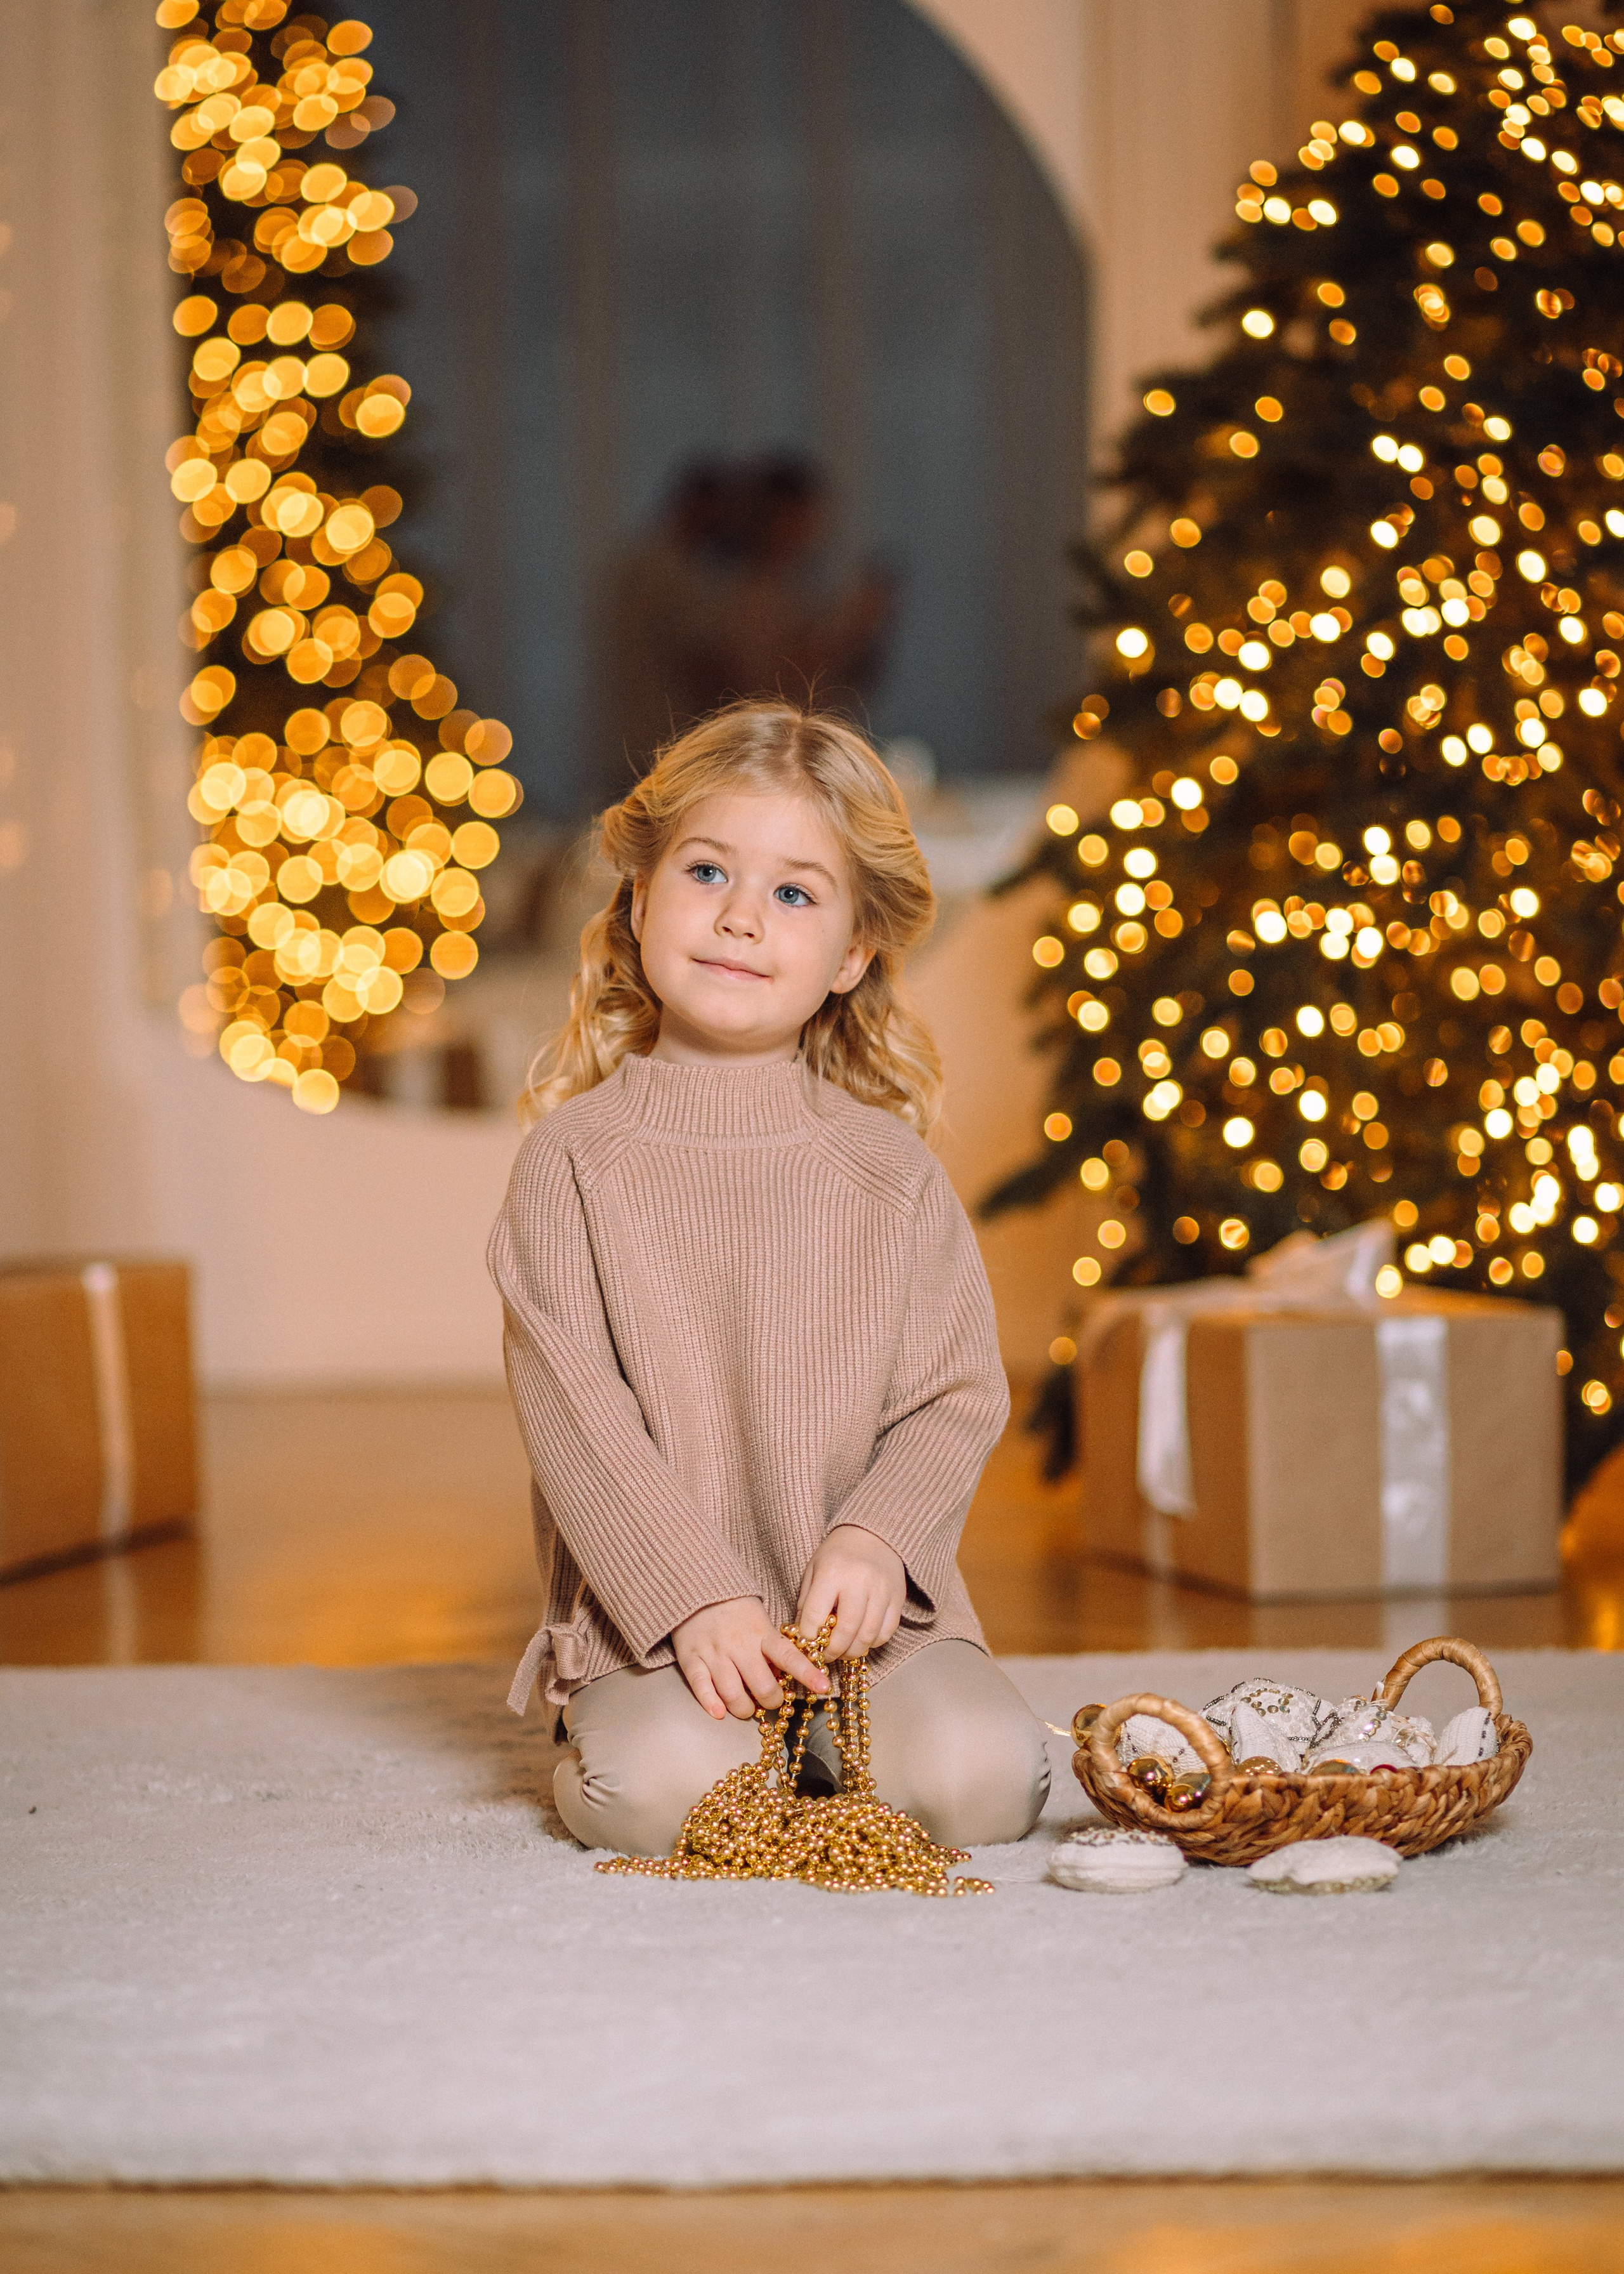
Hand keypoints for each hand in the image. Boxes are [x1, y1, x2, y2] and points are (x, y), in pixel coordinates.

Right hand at [671, 1596, 828, 1721]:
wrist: (697, 1587)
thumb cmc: (735, 1609)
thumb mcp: (761, 1621)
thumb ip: (772, 1648)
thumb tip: (784, 1678)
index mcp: (761, 1633)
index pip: (789, 1656)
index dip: (808, 1674)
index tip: (825, 1687)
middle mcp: (739, 1645)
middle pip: (762, 1687)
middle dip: (771, 1701)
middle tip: (770, 1700)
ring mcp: (714, 1653)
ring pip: (733, 1694)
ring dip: (744, 1709)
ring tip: (746, 1707)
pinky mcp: (691, 1658)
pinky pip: (701, 1688)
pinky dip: (711, 1704)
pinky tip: (719, 1712)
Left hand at [795, 1525, 905, 1663]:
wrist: (873, 1534)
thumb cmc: (837, 1553)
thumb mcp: (814, 1569)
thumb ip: (806, 1602)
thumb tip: (803, 1636)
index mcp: (831, 1572)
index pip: (815, 1617)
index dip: (808, 1638)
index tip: (807, 1646)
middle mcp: (858, 1581)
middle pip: (845, 1631)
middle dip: (833, 1651)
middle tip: (827, 1656)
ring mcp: (881, 1590)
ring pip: (867, 1635)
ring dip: (853, 1651)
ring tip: (843, 1651)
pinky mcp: (897, 1597)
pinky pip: (886, 1631)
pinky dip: (873, 1642)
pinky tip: (862, 1640)